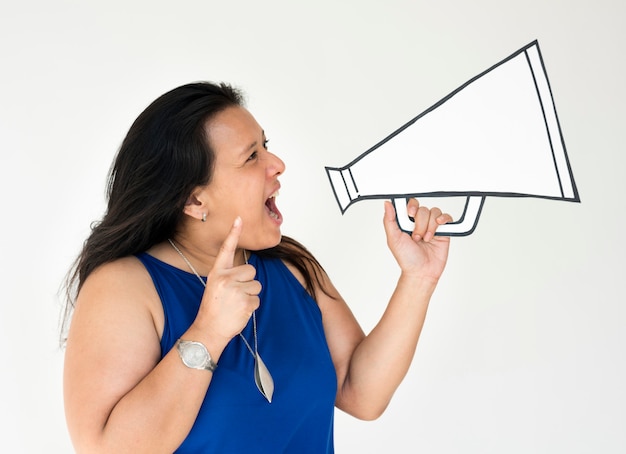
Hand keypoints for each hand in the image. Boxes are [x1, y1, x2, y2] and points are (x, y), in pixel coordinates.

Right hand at [198, 217, 261, 341]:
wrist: (209, 330)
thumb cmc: (214, 308)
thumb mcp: (216, 287)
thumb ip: (229, 277)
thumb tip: (250, 271)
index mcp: (217, 273)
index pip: (226, 249)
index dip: (233, 233)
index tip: (239, 218)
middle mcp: (225, 278)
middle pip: (251, 270)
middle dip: (248, 282)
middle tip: (235, 295)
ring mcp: (236, 290)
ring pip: (257, 285)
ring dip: (250, 295)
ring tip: (236, 304)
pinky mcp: (245, 301)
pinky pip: (257, 299)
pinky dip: (251, 306)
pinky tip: (239, 311)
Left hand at [383, 199, 452, 281]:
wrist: (422, 272)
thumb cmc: (407, 258)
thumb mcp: (393, 239)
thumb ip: (389, 220)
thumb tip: (387, 204)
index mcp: (406, 222)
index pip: (410, 204)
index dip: (411, 206)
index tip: (410, 214)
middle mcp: (419, 222)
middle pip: (423, 209)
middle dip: (420, 224)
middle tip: (416, 237)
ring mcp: (431, 226)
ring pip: (434, 212)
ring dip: (430, 226)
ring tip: (426, 239)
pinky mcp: (443, 231)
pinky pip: (447, 218)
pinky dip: (444, 219)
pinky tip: (439, 227)